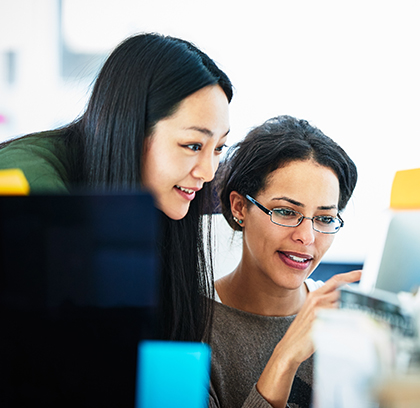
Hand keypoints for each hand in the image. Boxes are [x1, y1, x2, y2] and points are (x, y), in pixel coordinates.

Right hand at [256, 270, 361, 407]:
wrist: (290, 346)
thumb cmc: (303, 331)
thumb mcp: (313, 312)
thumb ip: (327, 304)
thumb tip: (345, 302)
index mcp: (315, 295)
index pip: (336, 280)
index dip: (350, 275)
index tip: (362, 273)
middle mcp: (317, 300)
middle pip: (343, 291)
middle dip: (356, 296)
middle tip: (366, 301)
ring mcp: (318, 311)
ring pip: (344, 304)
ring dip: (353, 310)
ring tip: (357, 319)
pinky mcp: (321, 322)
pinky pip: (340, 319)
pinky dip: (348, 321)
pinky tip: (349, 328)